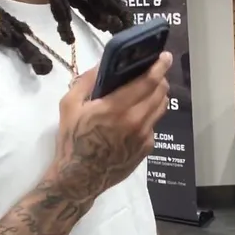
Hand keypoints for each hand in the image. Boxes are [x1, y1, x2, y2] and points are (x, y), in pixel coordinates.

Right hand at [47, 53, 172, 204]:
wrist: (79, 178)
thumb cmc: (72, 140)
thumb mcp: (69, 106)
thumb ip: (86, 81)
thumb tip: (103, 64)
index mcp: (117, 108)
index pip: (148, 81)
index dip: (159, 66)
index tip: (165, 56)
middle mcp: (136, 121)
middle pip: (160, 92)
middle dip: (160, 78)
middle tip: (154, 71)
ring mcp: (144, 136)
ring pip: (161, 108)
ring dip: (158, 95)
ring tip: (149, 90)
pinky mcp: (147, 149)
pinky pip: (154, 124)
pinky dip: (149, 115)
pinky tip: (136, 116)